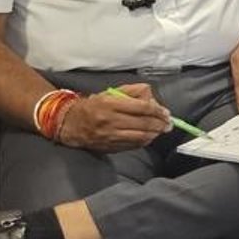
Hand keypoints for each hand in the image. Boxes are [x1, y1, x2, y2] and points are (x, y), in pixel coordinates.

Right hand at [56, 83, 170, 151]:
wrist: (69, 123)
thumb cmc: (93, 106)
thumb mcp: (110, 93)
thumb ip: (132, 92)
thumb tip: (152, 98)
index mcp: (110, 104)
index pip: (141, 107)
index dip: (157, 111)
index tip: (166, 113)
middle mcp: (110, 121)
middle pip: (143, 123)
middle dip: (160, 124)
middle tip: (169, 124)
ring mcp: (110, 136)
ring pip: (140, 136)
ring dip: (155, 134)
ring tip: (161, 130)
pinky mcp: (110, 146)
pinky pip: (133, 145)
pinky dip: (144, 141)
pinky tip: (148, 136)